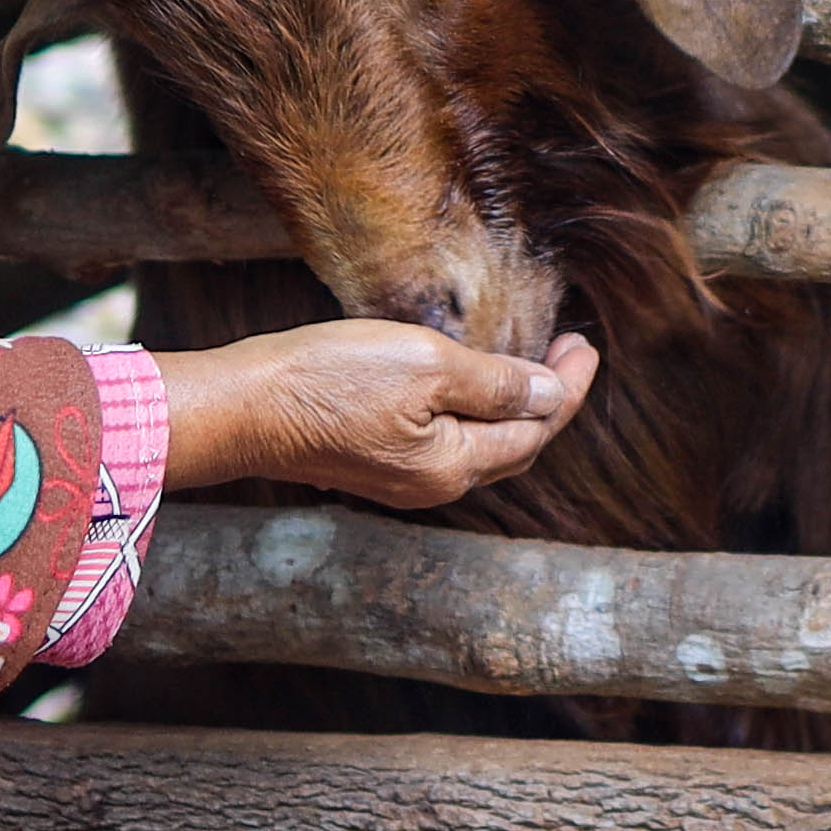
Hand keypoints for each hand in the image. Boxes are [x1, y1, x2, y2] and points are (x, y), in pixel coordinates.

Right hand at [159, 318, 598, 512]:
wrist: (244, 407)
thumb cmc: (329, 379)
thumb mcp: (425, 365)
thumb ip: (495, 384)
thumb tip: (552, 395)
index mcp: (456, 465)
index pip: (536, 428)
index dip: (568, 387)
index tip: (587, 344)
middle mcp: (435, 485)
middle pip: (515, 446)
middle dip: (549, 400)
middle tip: (570, 351)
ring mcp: (402, 480)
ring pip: (481, 447)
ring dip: (511, 408)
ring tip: (530, 365)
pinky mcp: (373, 464)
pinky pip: (446, 443)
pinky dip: (473, 414)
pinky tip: (469, 387)